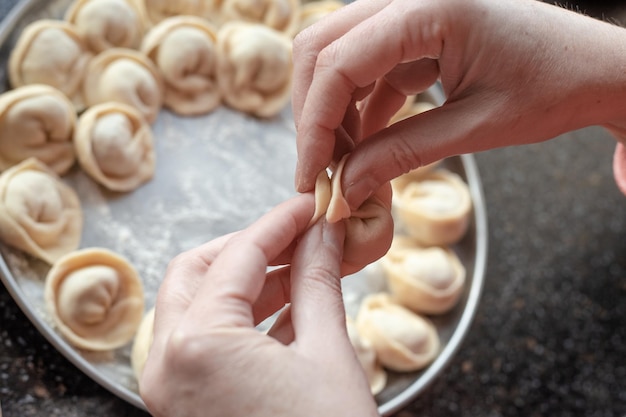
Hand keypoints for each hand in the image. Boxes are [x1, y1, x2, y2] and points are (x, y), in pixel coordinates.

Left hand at [139, 194, 379, 416]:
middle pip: (199, 270)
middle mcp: (168, 362)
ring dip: (248, 281)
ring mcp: (169, 386)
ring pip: (198, 304)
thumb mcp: (328, 353)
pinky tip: (285, 307)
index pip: (239, 255)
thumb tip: (322, 235)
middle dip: (251, 246)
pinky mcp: (182, 403)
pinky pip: (204, 341)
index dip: (280, 222)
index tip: (308, 206)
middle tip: (298, 235)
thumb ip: (318, 282)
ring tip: (301, 267)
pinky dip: (241, 317)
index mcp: (199, 344)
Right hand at [292, 0, 625, 207]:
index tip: (311, 175)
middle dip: (312, 114)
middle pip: (322, 49)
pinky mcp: (415, 32)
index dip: (315, 125)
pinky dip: (359, 108)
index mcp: (430, 6)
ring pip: (337, 57)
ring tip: (343, 165)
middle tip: (319, 170)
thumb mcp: (477, 127)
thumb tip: (346, 187)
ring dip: (333, 113)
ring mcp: (409, 11)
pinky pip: (368, 68)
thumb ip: (403, 154)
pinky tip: (364, 145)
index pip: (338, 63)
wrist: (595, 68)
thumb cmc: (555, 86)